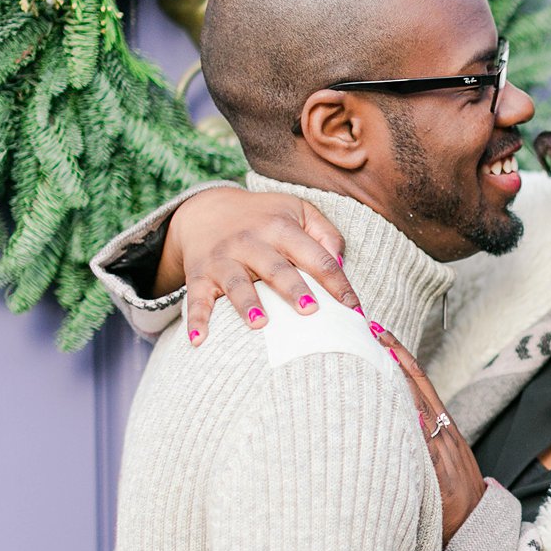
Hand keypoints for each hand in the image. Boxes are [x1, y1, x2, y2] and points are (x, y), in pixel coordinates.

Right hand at [165, 186, 361, 345]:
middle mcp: (251, 242)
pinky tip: (199, 340)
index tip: (354, 311)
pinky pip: (195, 299)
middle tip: (311, 310)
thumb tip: (340, 265)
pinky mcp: (200, 275)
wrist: (205, 210)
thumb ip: (325, 233)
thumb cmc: (264, 217)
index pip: (317, 258)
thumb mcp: (298, 211)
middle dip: (293, 289)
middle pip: (276, 269)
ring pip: (236, 284)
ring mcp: (223, 259)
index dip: (337, 284)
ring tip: (260, 323)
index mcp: (281, 228)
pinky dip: (196, 320)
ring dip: (246, 303)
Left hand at [369, 323, 485, 540]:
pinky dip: (414, 425)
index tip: (381, 333)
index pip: (421, 382)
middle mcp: (444, 433)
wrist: (478, 529)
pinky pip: (423, 445)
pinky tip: (400, 407)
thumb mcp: (442, 459)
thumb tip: (398, 415)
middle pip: (418, 386)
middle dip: (395, 356)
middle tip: (371, 330)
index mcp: (445, 427)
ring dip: (396, 381)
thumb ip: (422, 438)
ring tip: (375, 355)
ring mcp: (442, 451)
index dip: (402, 356)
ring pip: (417, 407)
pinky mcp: (438, 474)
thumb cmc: (453, 497)